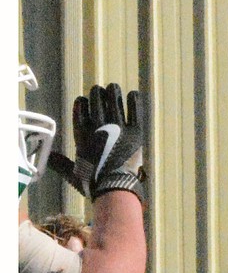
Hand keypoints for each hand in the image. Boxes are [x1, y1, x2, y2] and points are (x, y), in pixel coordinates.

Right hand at [49, 84, 146, 200]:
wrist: (115, 186)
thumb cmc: (93, 181)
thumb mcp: (73, 172)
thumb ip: (60, 163)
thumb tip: (47, 159)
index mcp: (84, 135)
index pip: (80, 112)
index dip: (82, 103)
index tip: (83, 99)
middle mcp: (99, 127)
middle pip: (97, 103)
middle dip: (97, 94)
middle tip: (98, 89)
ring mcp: (118, 128)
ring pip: (114, 103)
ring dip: (113, 93)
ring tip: (113, 87)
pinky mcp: (135, 131)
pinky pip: (134, 112)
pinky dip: (133, 102)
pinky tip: (133, 94)